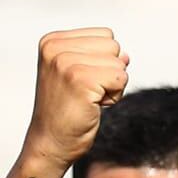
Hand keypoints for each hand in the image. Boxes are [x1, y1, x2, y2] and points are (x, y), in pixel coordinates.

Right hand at [21, 29, 129, 171]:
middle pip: (114, 47)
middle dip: (110, 72)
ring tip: (88, 100)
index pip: (105, 36)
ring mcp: (65, 62)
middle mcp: (55, 47)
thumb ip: (102, 59)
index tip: (82, 82)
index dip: (103, 62)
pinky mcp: (79, 79)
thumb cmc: (68, 110)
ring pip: (119, 63)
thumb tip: (126, 55)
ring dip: (112, 86)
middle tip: (86, 93)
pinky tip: (93, 106)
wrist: (51, 141)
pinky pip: (121, 78)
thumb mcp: (81, 76)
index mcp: (52, 41)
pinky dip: (114, 96)